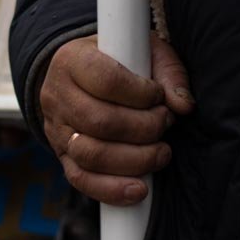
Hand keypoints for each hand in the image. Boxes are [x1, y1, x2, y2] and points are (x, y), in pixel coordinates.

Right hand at [39, 33, 192, 205]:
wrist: (80, 74)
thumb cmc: (117, 59)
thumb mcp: (143, 50)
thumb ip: (167, 72)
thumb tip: (183, 105)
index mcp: (72, 59)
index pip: (106, 80)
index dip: (141, 94)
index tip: (159, 96)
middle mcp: (58, 94)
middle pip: (100, 122)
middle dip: (144, 129)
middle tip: (165, 123)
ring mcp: (56, 128)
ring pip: (91, 155)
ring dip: (135, 160)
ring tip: (160, 152)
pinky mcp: (61, 156)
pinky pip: (81, 180)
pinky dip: (112, 190)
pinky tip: (139, 189)